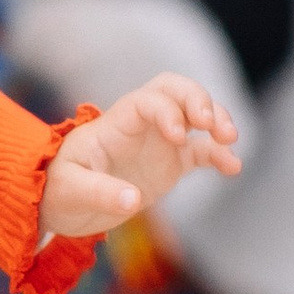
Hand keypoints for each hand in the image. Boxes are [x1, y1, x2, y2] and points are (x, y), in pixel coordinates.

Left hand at [39, 69, 241, 241]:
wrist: (61, 203)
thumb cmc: (59, 189)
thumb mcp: (69, 192)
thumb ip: (98, 192)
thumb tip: (132, 200)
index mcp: (115, 124)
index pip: (146, 100)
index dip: (167, 110)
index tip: (178, 135)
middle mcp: (140, 126)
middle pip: (175, 90)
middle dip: (199, 99)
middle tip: (213, 125)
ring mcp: (158, 142)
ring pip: (194, 115)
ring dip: (216, 120)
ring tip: (230, 141)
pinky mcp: (170, 163)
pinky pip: (201, 151)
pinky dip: (219, 155)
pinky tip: (233, 168)